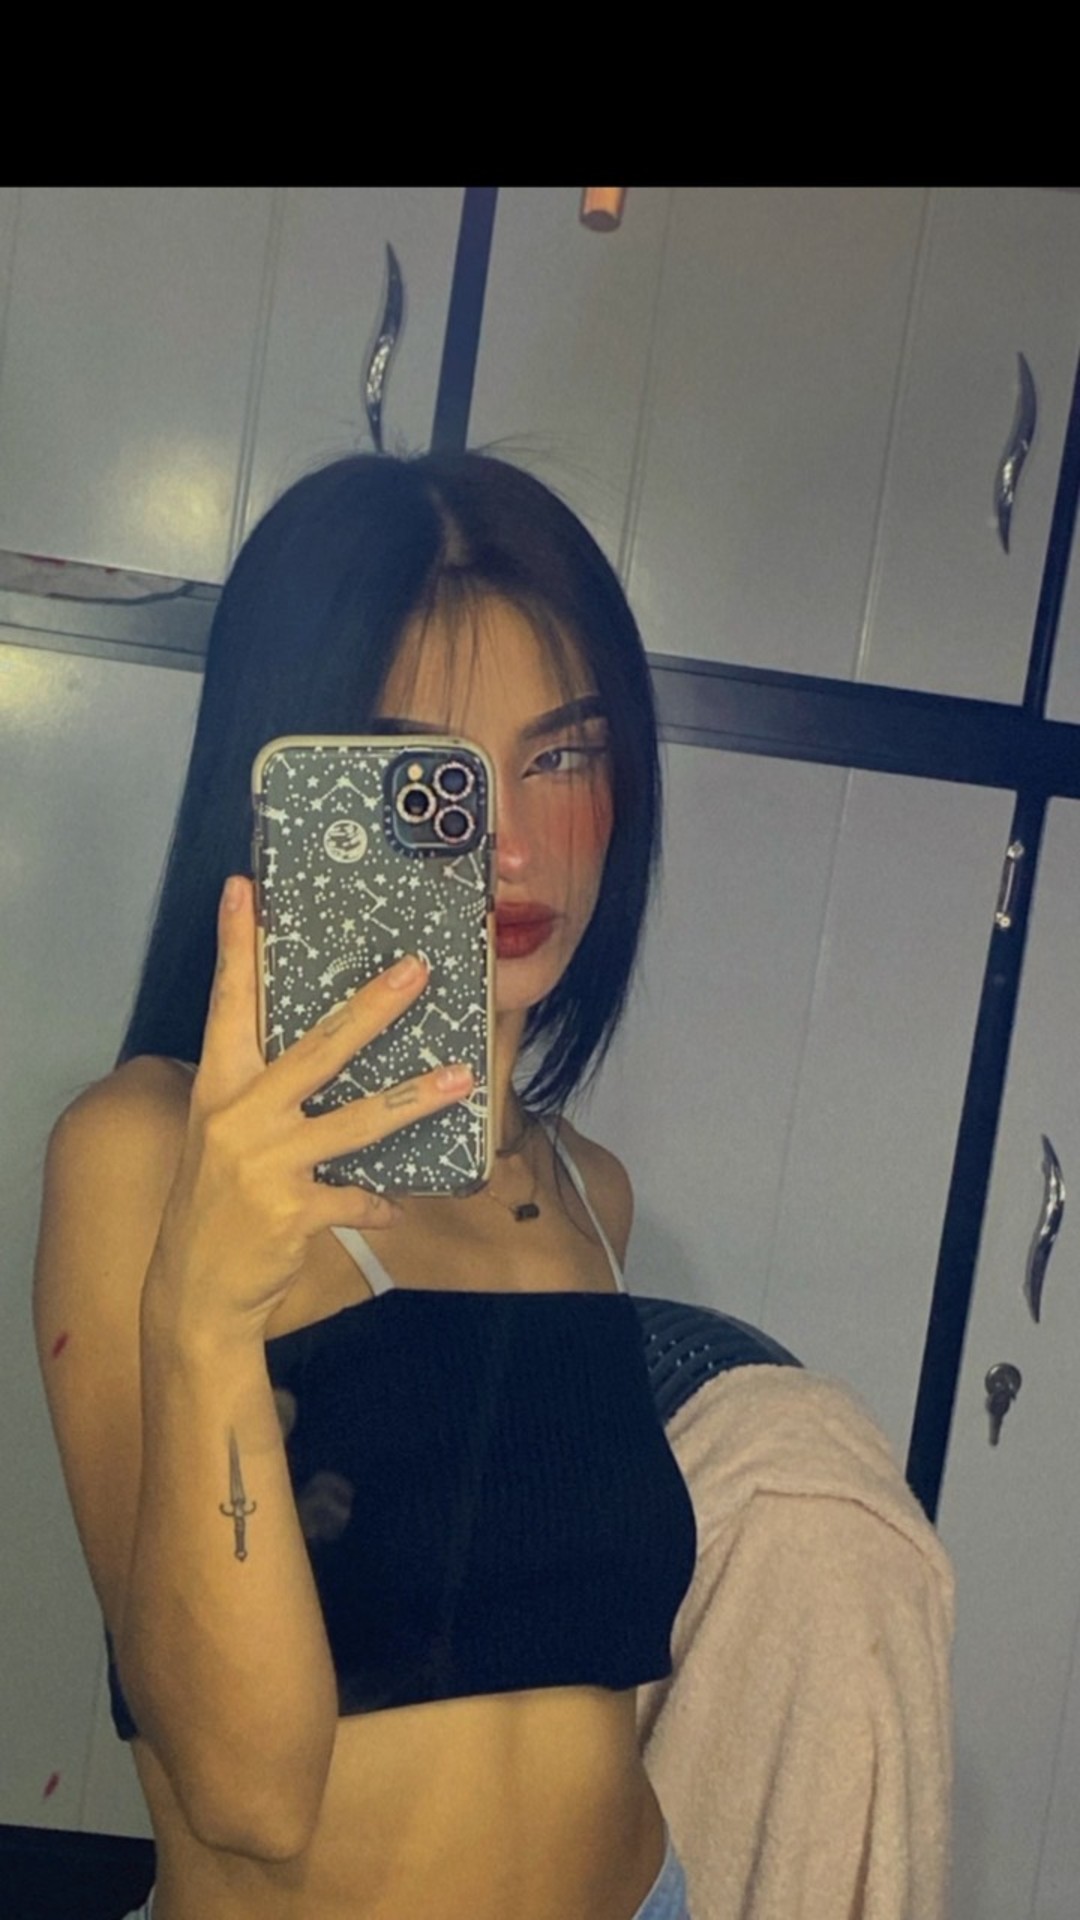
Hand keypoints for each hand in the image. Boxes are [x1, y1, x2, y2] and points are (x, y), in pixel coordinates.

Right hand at [152, 876, 471, 1339]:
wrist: (194, 1287)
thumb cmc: (217, 1200)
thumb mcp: (224, 1133)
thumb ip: (264, 1090)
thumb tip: (328, 1049)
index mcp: (220, 1086)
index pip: (229, 1002)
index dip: (238, 945)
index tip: (246, 889)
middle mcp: (241, 1114)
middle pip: (318, 1047)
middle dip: (373, 1007)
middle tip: (417, 970)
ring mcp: (267, 1162)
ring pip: (357, 1120)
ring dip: (416, 1098)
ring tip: (462, 1077)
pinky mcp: (292, 1209)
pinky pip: (357, 1197)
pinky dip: (379, 1202)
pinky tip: (396, 1206)